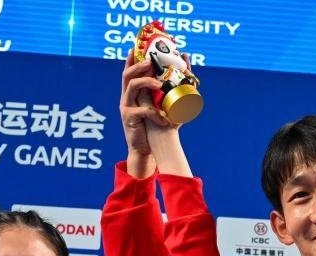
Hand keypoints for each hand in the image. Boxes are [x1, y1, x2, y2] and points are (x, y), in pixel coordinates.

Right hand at [121, 52, 170, 175]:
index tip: (136, 46)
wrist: (147, 149)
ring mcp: (126, 107)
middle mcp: (127, 97)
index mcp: (135, 92)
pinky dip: (155, 113)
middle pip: (127, 75)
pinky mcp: (129, 119)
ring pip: (131, 87)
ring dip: (146, 82)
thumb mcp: (165, 106)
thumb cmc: (157, 126)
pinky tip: (164, 119)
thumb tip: (189, 75)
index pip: (131, 71)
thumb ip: (172, 92)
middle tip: (150, 60)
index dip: (132, 58)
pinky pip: (141, 111)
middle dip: (138, 65)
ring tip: (159, 84)